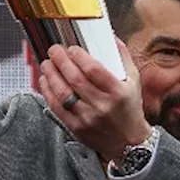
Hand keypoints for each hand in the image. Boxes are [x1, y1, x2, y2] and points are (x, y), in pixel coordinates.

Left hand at [39, 40, 149, 160]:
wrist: (129, 143)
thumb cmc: (130, 108)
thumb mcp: (134, 81)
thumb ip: (122, 57)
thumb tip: (110, 36)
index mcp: (118, 92)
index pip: (94, 70)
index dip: (79, 56)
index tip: (72, 48)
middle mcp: (102, 106)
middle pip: (75, 79)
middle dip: (61, 61)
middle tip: (54, 50)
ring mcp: (88, 118)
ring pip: (63, 93)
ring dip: (51, 75)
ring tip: (47, 63)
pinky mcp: (77, 128)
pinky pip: (57, 108)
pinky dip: (48, 92)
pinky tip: (45, 81)